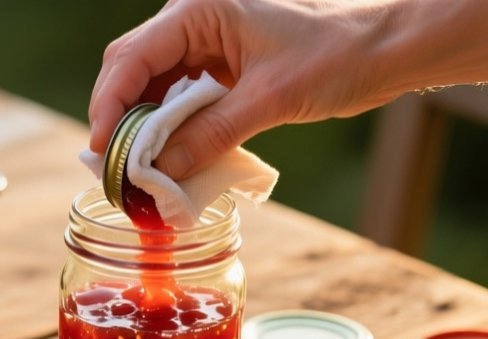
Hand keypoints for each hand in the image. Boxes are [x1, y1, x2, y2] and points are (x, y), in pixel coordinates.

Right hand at [88, 0, 400, 178]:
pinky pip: (178, 100)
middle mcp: (193, 21)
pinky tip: (169, 160)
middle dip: (119, 121)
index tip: (102, 151)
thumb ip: (210, 135)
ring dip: (143, 131)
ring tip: (138, 173)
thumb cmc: (337, 55)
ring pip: (151, 88)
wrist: (385, 48)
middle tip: (114, 170)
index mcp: (198, 10)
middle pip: (132, 72)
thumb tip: (160, 173)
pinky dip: (170, 131)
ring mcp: (204, 43)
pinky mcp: (218, 66)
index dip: (109, 106)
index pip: (131, 58)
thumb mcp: (269, 100)